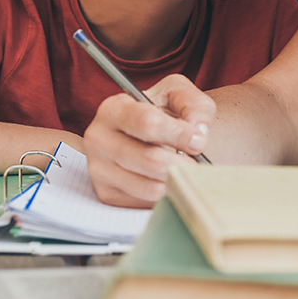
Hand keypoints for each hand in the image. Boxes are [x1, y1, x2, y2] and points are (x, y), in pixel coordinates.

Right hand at [84, 74, 215, 207]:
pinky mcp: (106, 194)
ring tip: (185, 171)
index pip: (148, 124)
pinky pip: (145, 203)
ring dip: (176, 181)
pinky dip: (165, 195)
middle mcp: (98, 139)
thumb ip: (194, 105)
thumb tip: (198, 132)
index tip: (199, 141)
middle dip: (182, 163)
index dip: (180, 134)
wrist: (151, 136)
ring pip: (150, 187)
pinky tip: (169, 181)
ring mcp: (99, 169)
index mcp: (113, 109)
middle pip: (150, 160)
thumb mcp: (179, 94)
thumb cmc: (165, 113)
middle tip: (197, 162)